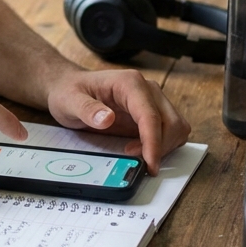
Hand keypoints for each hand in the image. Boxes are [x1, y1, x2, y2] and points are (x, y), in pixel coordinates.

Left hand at [45, 68, 189, 173]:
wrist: (69, 87)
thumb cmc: (69, 91)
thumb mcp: (69, 101)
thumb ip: (87, 109)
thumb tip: (107, 119)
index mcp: (129, 83)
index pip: (151, 115)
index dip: (154, 142)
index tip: (150, 163)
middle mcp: (146, 89)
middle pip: (171, 123)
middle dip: (159, 147)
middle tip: (137, 161)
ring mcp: (152, 101)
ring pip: (176, 128)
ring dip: (164, 147)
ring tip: (136, 154)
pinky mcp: (152, 113)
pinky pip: (170, 131)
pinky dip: (162, 145)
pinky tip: (141, 150)